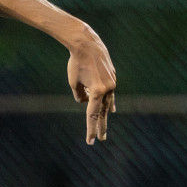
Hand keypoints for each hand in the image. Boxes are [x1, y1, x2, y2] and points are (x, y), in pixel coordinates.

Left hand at [65, 28, 116, 144]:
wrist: (87, 44)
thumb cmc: (76, 63)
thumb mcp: (73, 82)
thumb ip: (80, 96)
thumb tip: (85, 102)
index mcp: (97, 91)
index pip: (92, 115)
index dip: (90, 129)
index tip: (90, 141)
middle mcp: (107, 89)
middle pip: (102, 112)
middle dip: (100, 126)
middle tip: (101, 139)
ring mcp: (112, 83)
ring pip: (107, 102)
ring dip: (104, 115)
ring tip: (103, 129)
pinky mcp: (112, 77)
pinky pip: (111, 94)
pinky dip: (110, 102)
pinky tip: (113, 110)